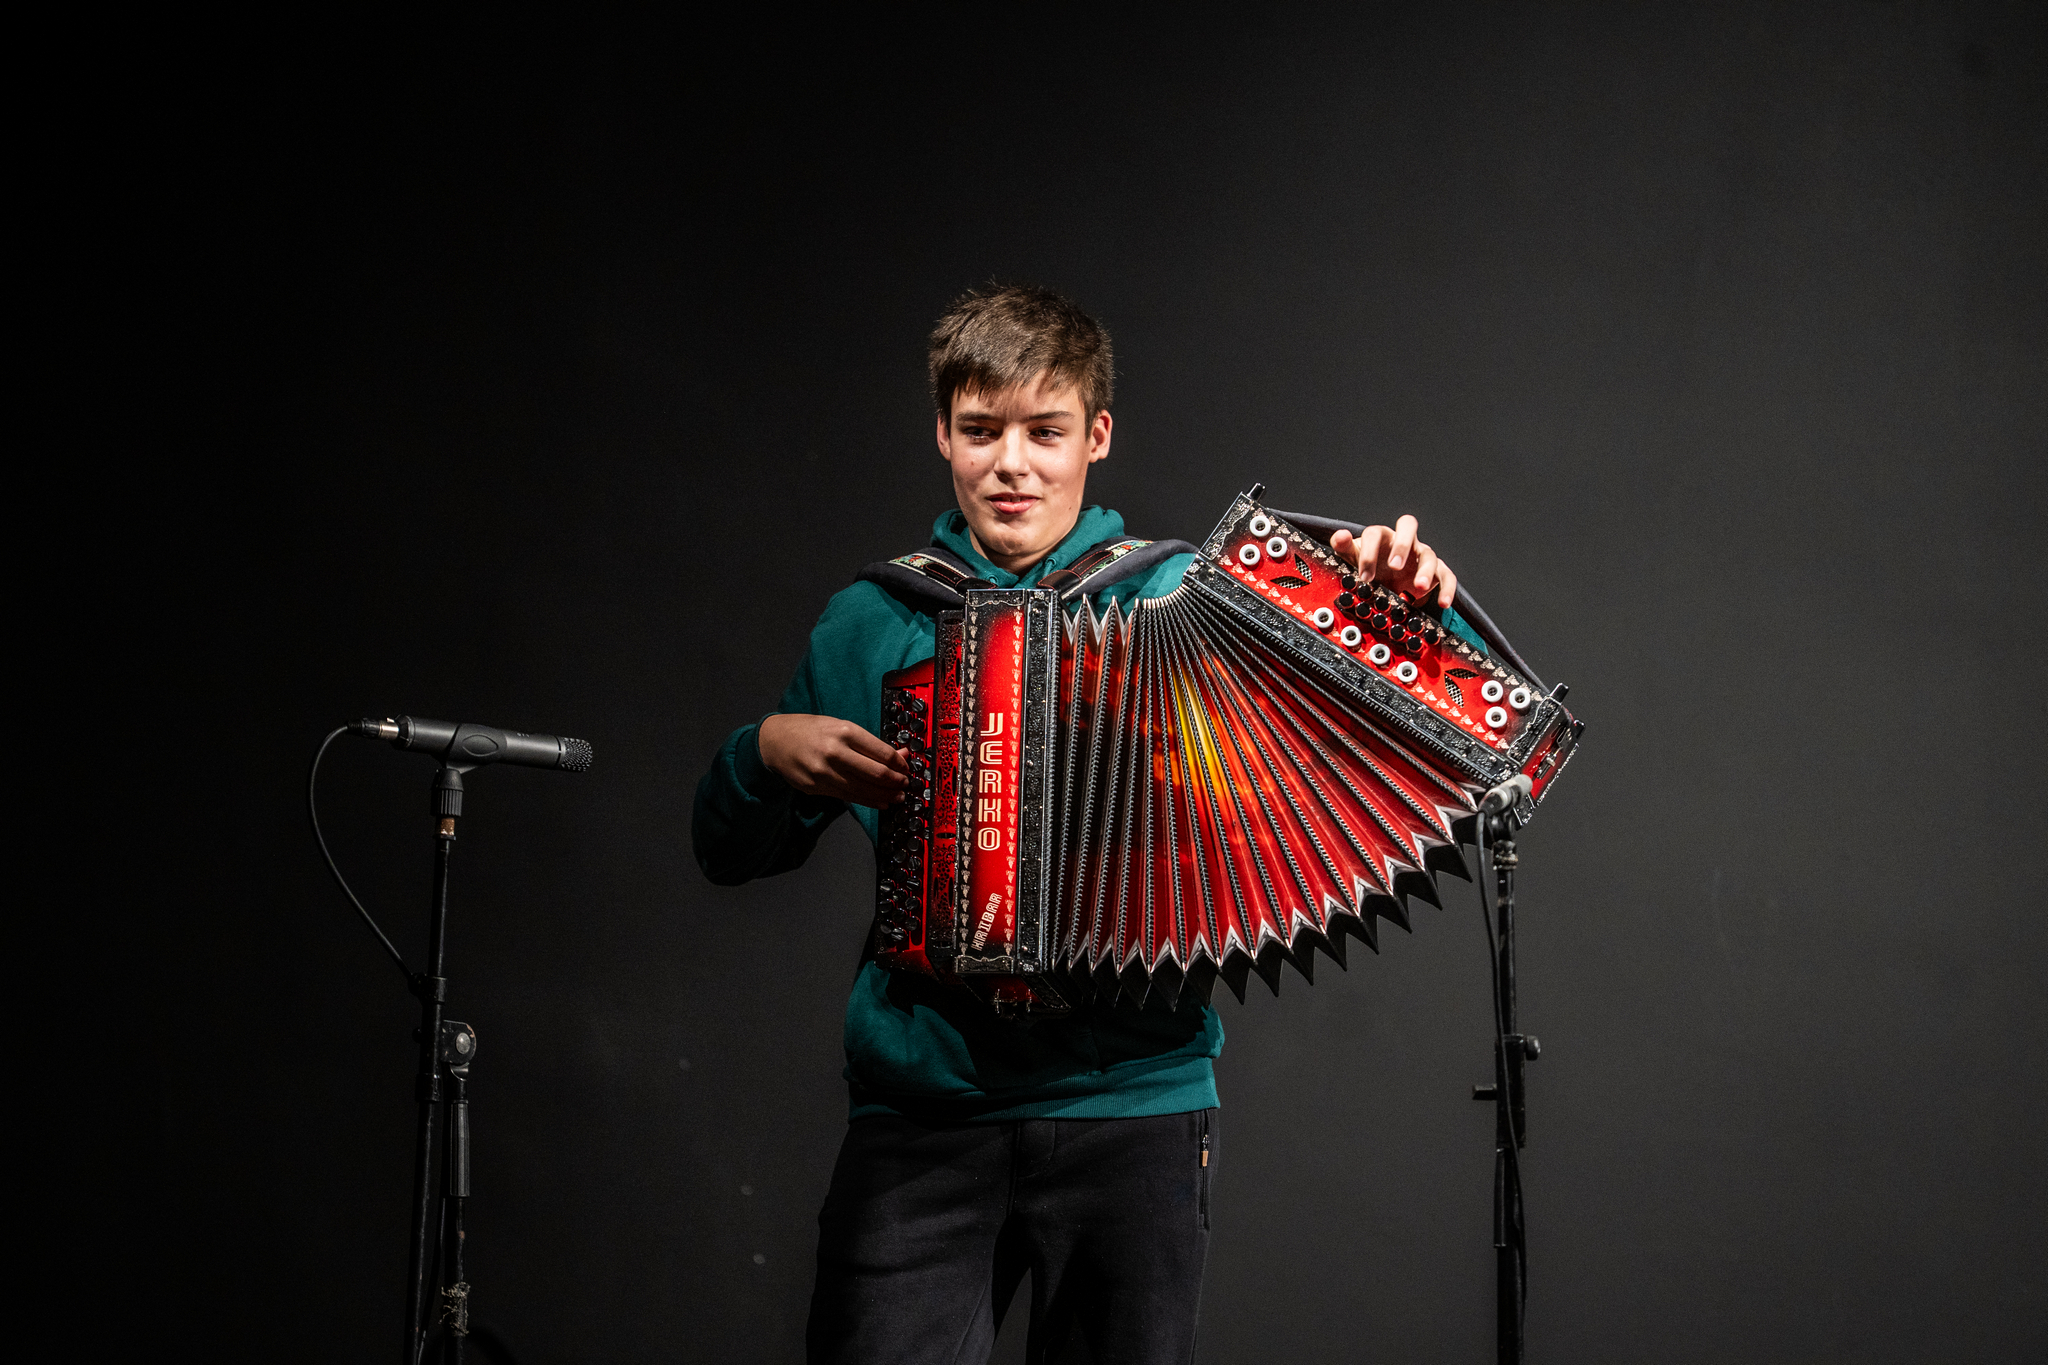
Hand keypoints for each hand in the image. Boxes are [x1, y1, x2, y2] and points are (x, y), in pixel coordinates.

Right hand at [758, 713, 909, 806]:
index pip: (882, 752)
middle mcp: (835, 752)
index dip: (900, 764)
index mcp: (844, 731)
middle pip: (876, 774)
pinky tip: (880, 802)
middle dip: (896, 782)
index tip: (907, 767)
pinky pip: (849, 797)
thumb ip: (868, 743)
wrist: (774, 741)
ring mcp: (825, 772)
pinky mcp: (817, 788)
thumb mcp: (840, 726)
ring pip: (863, 790)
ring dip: (885, 795)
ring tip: (897, 797)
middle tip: (905, 784)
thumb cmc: (810, 730)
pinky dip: (868, 801)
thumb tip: (899, 754)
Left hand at [1330, 514, 1457, 610]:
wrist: (1387, 581)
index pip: (1375, 533)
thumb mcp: (1353, 559)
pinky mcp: (1436, 571)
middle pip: (1408, 526)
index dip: (1370, 553)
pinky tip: (1443, 603)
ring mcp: (1421, 555)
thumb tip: (1340, 536)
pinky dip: (1447, 588)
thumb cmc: (1371, 565)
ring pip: (1428, 554)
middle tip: (1395, 566)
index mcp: (1382, 536)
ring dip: (1425, 570)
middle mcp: (1403, 541)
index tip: (1365, 576)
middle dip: (1402, 545)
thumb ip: (1345, 547)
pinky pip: (1446, 575)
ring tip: (1418, 588)